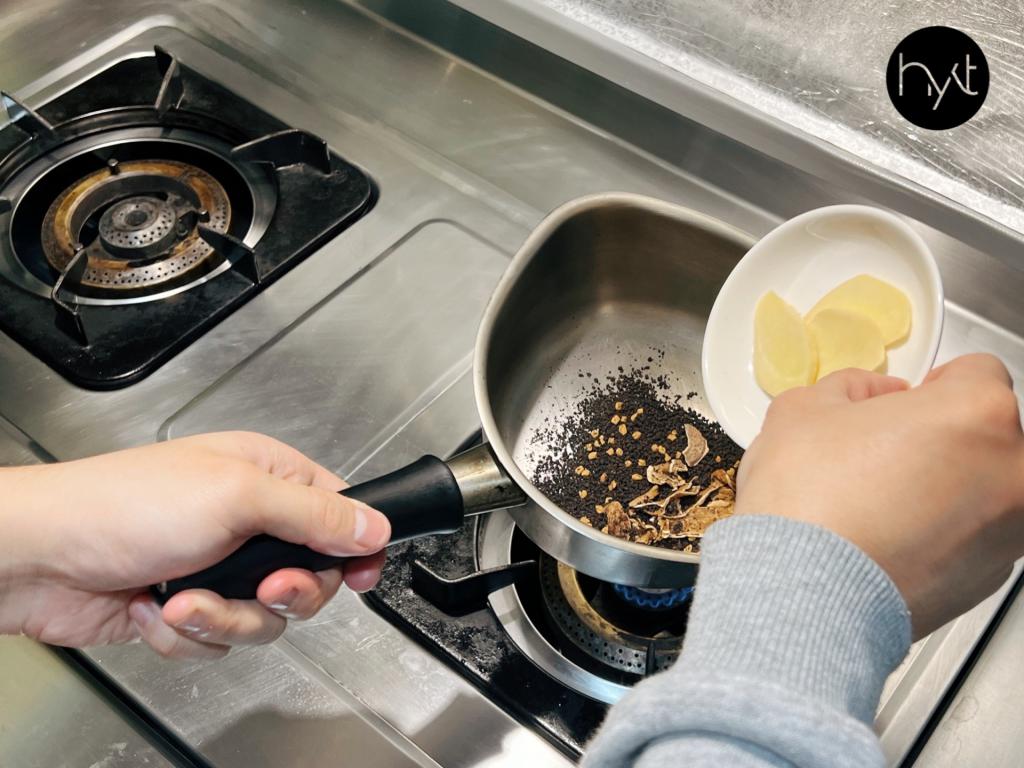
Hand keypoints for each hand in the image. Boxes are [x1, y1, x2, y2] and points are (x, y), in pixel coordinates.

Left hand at [0, 432, 389, 656]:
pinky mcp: (188, 606)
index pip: (339, 510)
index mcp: (266, 476)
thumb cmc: (123, 505)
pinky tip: (156, 606)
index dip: (355, 546)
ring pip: (265, 618)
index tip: (360, 576)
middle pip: (309, 576)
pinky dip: (188, 633)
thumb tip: (376, 524)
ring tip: (184, 598)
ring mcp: (217, 566)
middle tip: (262, 586)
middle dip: (282, 593)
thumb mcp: (236, 497)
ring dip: (224, 617)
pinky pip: (220, 639)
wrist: (39, 559)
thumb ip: (315, 513)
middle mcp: (247, 520)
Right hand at [736, 354, 1023, 637]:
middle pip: (985, 435)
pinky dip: (940, 535)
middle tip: (880, 454)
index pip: (976, 372)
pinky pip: (971, 539)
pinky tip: (885, 540)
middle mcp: (1011, 471)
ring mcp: (1006, 531)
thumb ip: (852, 387)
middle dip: (941, 438)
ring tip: (877, 504)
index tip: (906, 403)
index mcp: (976, 412)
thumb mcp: (805, 409)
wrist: (800, 595)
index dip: (931, 385)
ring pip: (981, 490)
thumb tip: (873, 395)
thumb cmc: (806, 503)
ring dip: (944, 488)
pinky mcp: (988, 580)